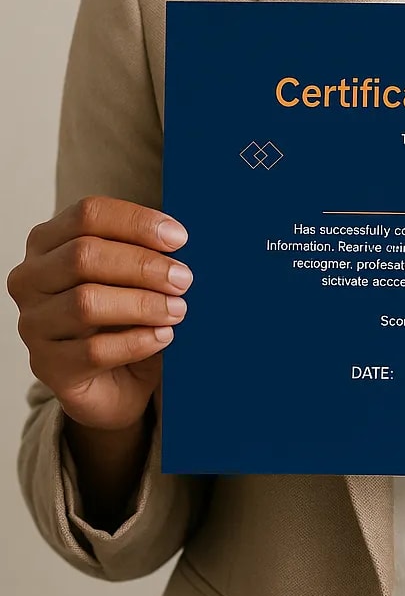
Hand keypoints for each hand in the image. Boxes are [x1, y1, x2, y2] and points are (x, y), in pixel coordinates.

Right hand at [7, 196, 191, 433]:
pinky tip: (162, 336)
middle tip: (183, 279)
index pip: (88, 215)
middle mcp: (30, 279)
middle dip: (143, 265)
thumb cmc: (123, 316)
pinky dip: (136, 341)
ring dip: (142, 304)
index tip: (179, 238)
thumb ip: (144, 250)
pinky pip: (93, 350)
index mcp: (47, 242)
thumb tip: (178, 238)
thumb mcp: (131, 274)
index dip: (137, 222)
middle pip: (84, 256)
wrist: (115, 380)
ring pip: (86, 303)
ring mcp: (33, 323)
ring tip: (177, 309)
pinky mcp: (47, 365)